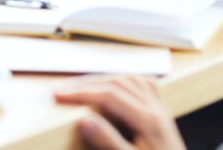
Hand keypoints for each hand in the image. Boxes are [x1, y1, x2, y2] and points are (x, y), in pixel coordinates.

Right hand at [54, 76, 185, 149]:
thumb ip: (109, 142)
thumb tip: (84, 120)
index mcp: (148, 120)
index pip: (109, 96)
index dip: (82, 94)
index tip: (59, 96)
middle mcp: (156, 109)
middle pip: (117, 83)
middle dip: (87, 84)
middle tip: (63, 91)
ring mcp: (161, 110)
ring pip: (130, 81)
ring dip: (105, 80)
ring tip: (83, 87)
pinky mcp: (163, 115)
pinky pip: (145, 86)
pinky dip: (125, 82)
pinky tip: (116, 87)